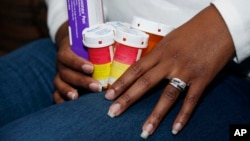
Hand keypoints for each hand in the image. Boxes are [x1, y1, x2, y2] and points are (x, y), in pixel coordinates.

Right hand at [53, 21, 100, 102]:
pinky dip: (61, 100)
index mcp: (67, 50)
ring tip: (77, 98)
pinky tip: (69, 105)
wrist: (73, 46)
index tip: (91, 68)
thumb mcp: (91, 39)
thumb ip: (102, 41)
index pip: (67, 56)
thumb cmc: (86, 43)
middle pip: (65, 73)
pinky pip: (56, 94)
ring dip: (68, 91)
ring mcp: (59, 75)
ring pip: (59, 84)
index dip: (77, 63)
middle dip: (81, 80)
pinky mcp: (60, 85)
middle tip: (97, 87)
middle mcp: (61, 64)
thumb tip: (121, 39)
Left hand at [105, 5, 234, 137]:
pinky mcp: (202, 79)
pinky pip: (191, 101)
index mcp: (160, 52)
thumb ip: (157, 55)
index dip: (121, 83)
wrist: (219, 26)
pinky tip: (175, 129)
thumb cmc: (193, 31)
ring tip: (145, 130)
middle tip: (113, 112)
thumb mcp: (169, 39)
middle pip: (144, 83)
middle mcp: (170, 63)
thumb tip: (145, 67)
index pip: (136, 69)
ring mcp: (186, 72)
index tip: (108, 95)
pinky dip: (183, 116)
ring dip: (155, 115)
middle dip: (127, 99)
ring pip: (167, 96)